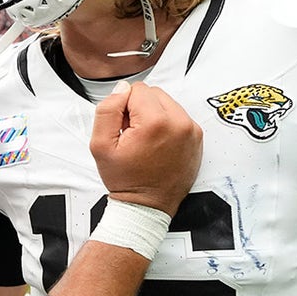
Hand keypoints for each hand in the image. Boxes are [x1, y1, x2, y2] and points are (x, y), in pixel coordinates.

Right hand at [90, 81, 201, 214]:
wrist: (147, 206)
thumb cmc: (125, 179)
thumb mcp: (100, 145)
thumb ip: (108, 109)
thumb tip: (122, 89)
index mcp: (156, 122)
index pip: (136, 89)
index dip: (124, 108)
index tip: (124, 130)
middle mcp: (179, 122)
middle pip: (153, 93)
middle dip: (140, 109)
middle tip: (134, 136)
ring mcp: (191, 130)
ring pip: (166, 103)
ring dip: (153, 116)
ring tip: (146, 141)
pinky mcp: (197, 137)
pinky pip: (178, 116)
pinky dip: (166, 124)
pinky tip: (158, 144)